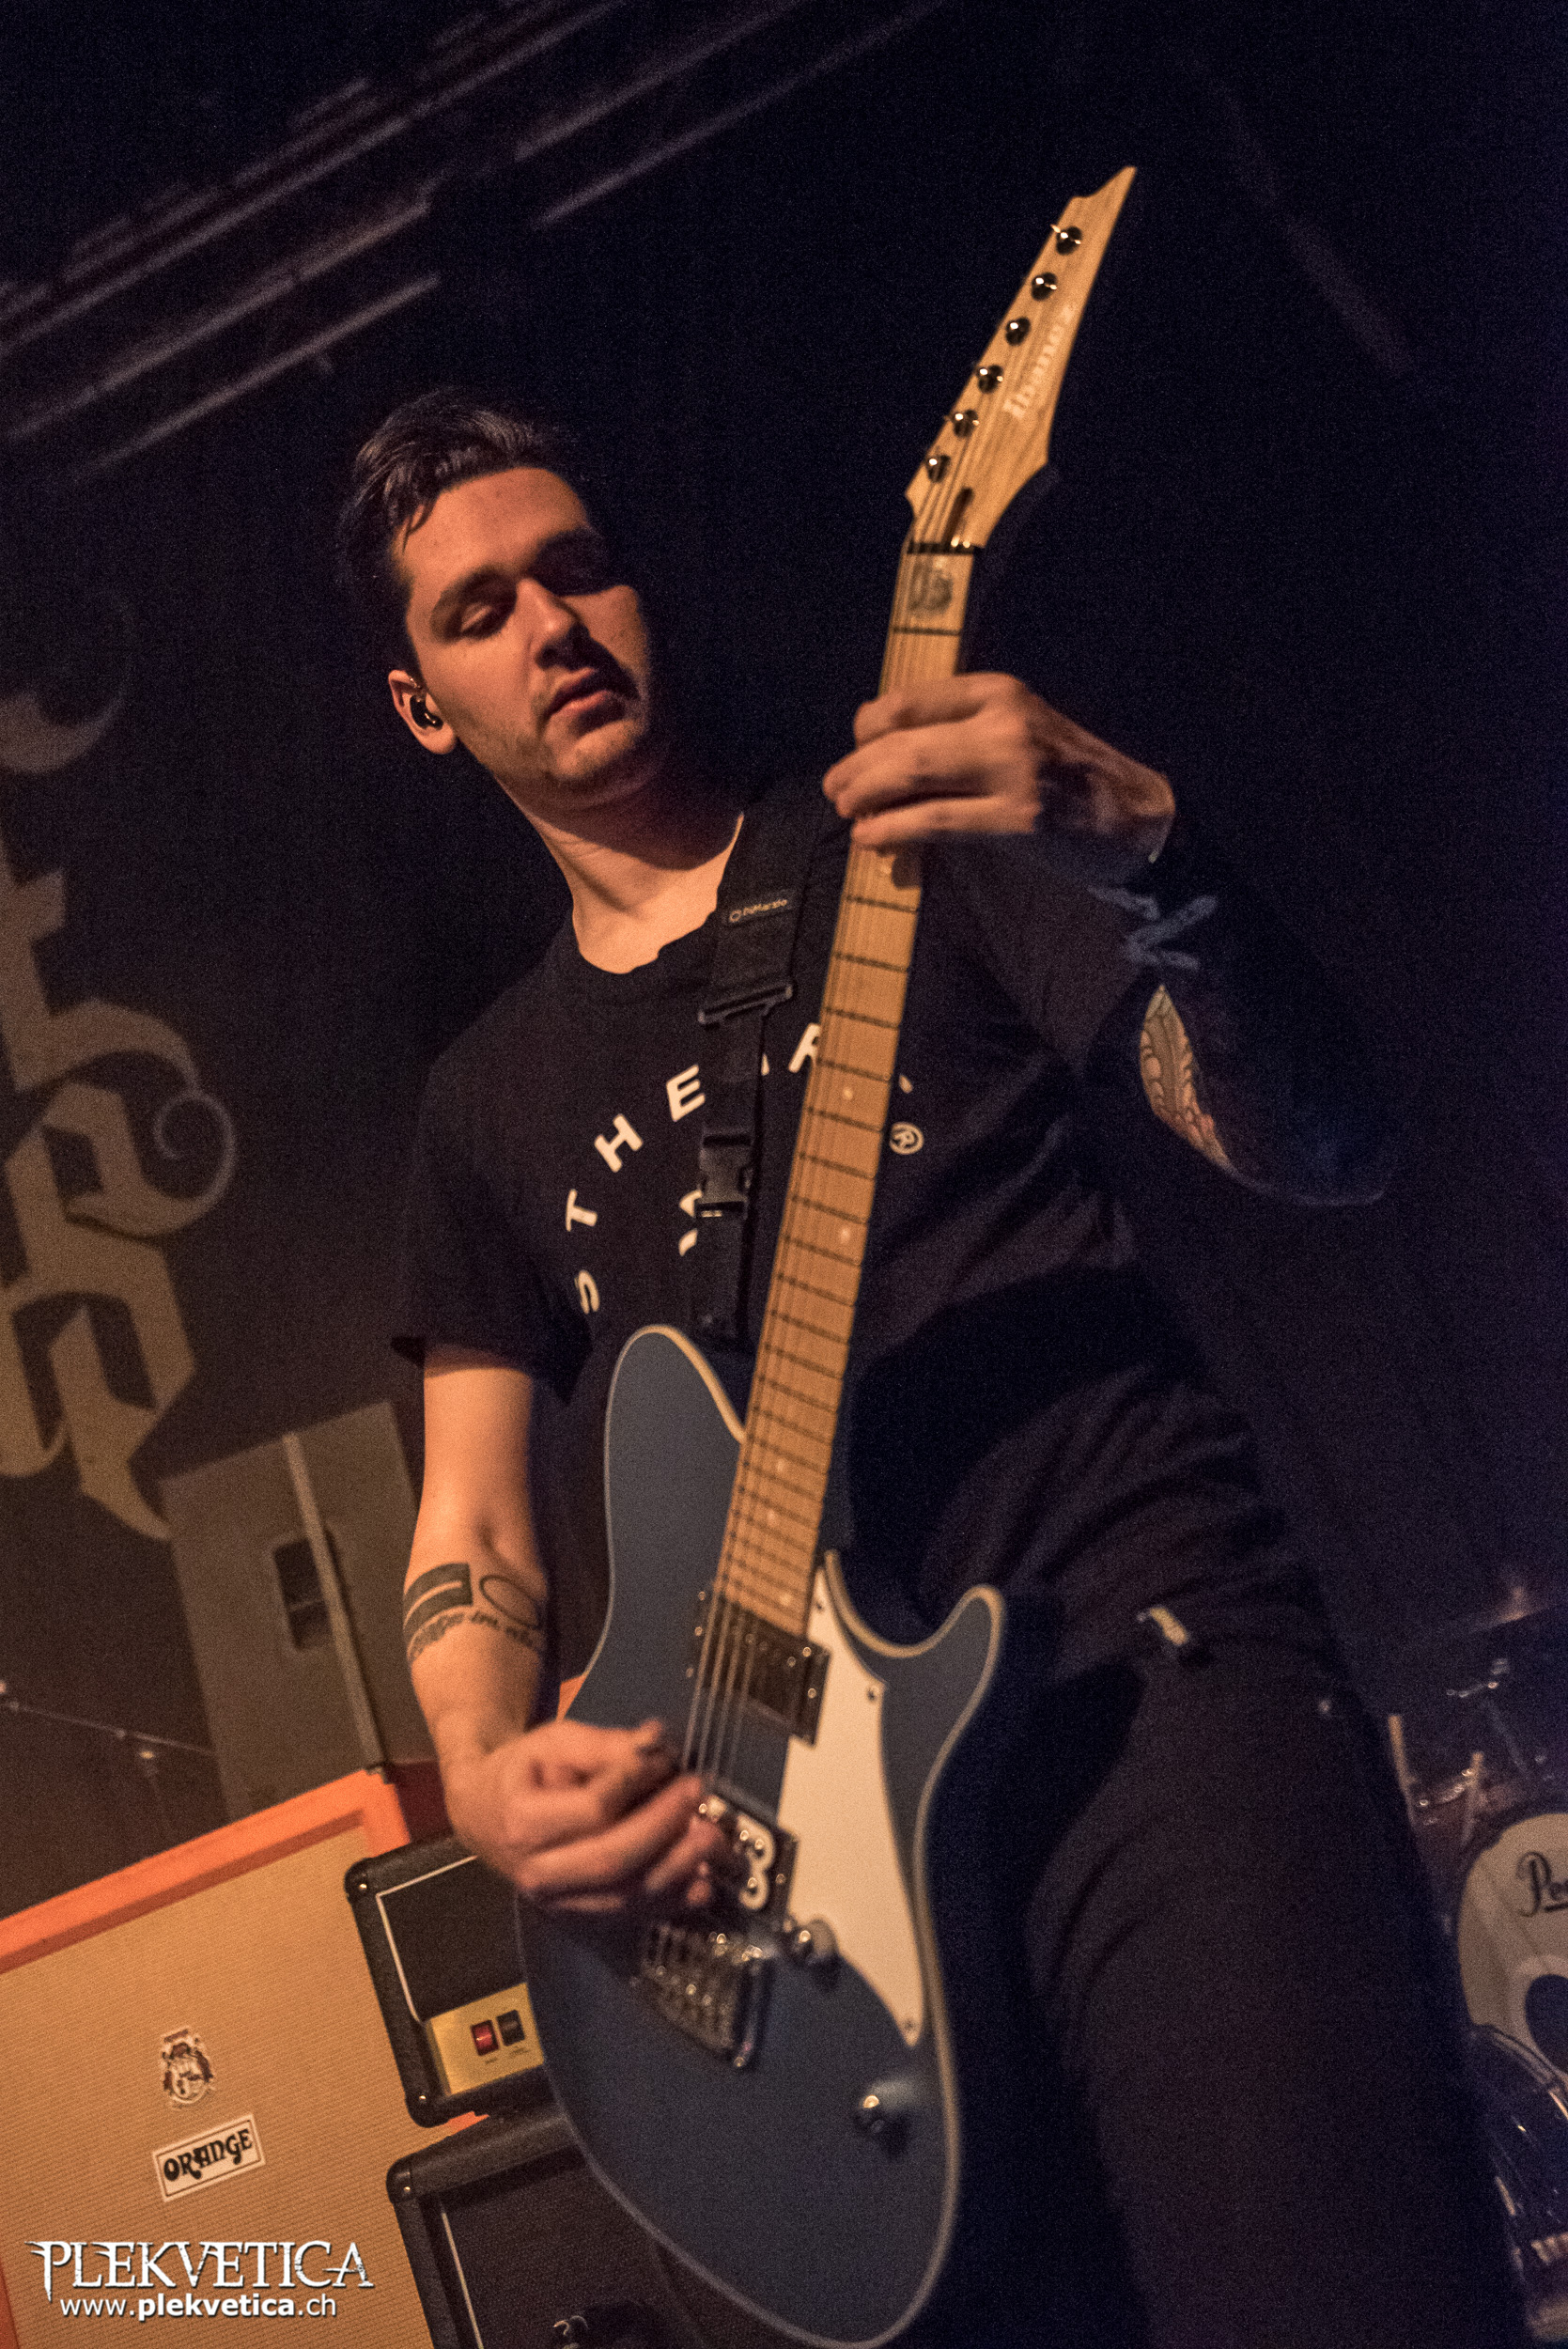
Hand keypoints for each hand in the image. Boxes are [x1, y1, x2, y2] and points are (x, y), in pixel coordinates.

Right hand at [441, 1716, 730, 1917]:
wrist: (484, 1815)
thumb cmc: (523, 1772)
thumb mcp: (553, 1742)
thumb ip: (605, 1745)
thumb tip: (658, 1743)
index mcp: (523, 1822)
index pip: (592, 1809)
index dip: (635, 1781)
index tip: (666, 1756)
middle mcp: (537, 1874)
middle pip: (612, 1859)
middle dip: (664, 1827)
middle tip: (697, 1793)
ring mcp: (558, 1904)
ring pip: (625, 1896)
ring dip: (677, 1868)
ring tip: (711, 1836)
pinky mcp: (580, 1918)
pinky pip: (631, 1916)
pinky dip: (671, 1902)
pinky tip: (702, 1882)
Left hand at [822, 673, 1173, 887]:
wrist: (1135, 816)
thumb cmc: (1068, 775)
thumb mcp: (1017, 728)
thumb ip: (960, 729)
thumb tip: (885, 743)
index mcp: (999, 691)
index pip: (909, 699)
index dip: (868, 728)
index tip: (857, 749)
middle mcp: (1002, 721)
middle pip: (901, 738)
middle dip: (857, 767)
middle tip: (835, 788)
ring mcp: (1010, 770)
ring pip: (912, 775)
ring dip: (867, 796)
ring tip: (848, 812)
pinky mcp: (1015, 819)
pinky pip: (934, 821)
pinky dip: (893, 830)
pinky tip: (871, 838)